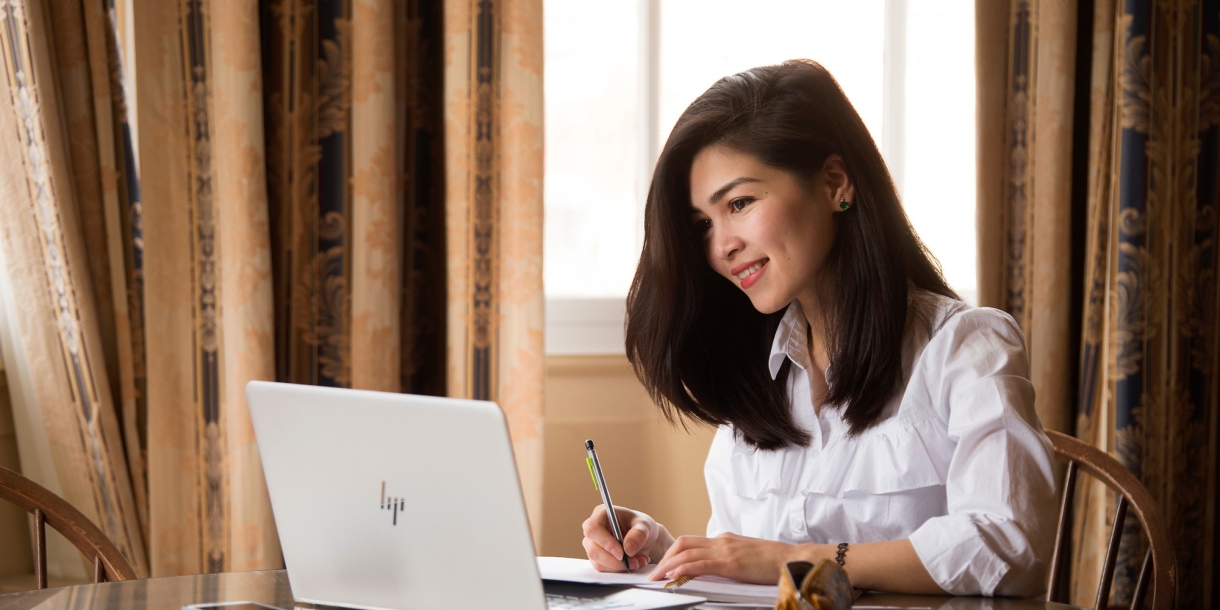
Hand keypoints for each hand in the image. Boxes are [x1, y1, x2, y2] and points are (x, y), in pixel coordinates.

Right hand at [581, 505, 673, 571]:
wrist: (643, 539)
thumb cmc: (640, 526)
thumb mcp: (645, 526)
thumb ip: (638, 535)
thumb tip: (628, 549)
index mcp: (601, 514)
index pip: (593, 529)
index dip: (605, 542)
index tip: (622, 553)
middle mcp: (593, 531)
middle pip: (593, 550)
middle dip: (615, 561)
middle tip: (634, 562)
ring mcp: (593, 545)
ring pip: (599, 563)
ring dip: (620, 567)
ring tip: (639, 561)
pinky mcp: (597, 559)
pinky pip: (604, 569)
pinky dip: (620, 570)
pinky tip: (633, 563)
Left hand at [647, 532, 801, 584]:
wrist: (793, 559)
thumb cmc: (774, 562)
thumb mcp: (747, 557)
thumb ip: (730, 560)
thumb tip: (716, 570)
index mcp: (725, 540)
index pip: (692, 542)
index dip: (674, 553)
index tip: (663, 565)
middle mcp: (722, 540)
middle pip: (684, 543)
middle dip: (666, 557)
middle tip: (655, 573)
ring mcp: (726, 550)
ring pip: (687, 552)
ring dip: (668, 565)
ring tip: (657, 577)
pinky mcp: (731, 563)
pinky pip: (701, 564)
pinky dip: (684, 569)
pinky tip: (674, 575)